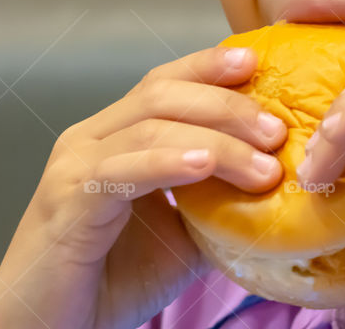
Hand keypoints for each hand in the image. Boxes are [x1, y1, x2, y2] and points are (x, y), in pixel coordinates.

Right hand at [0, 46, 287, 328]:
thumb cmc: (110, 280)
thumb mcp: (183, 234)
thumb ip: (219, 203)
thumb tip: (275, 184)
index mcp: (114, 136)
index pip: (164, 83)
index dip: (208, 67)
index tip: (256, 64)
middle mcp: (90, 140)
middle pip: (162, 93)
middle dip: (226, 104)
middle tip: (276, 130)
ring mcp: (75, 166)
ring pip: (149, 127)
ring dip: (216, 141)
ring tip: (262, 163)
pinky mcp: (67, 201)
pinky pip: (122, 170)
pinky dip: (166, 162)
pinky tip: (204, 166)